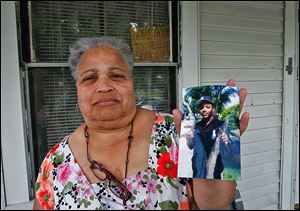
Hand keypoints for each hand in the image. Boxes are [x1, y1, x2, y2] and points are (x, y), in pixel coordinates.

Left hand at [172, 79, 249, 208]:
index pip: (203, 113)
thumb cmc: (197, 174)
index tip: (210, 88)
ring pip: (229, 121)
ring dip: (235, 108)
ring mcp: (221, 141)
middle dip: (224, 98)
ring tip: (240, 94)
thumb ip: (183, 130)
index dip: (206, 100)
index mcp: (199, 134)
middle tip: (230, 85)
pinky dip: (241, 125)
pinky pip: (237, 135)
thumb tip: (178, 112)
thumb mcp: (186, 149)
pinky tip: (244, 116)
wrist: (211, 192)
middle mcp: (210, 135)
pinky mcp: (230, 149)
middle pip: (218, 114)